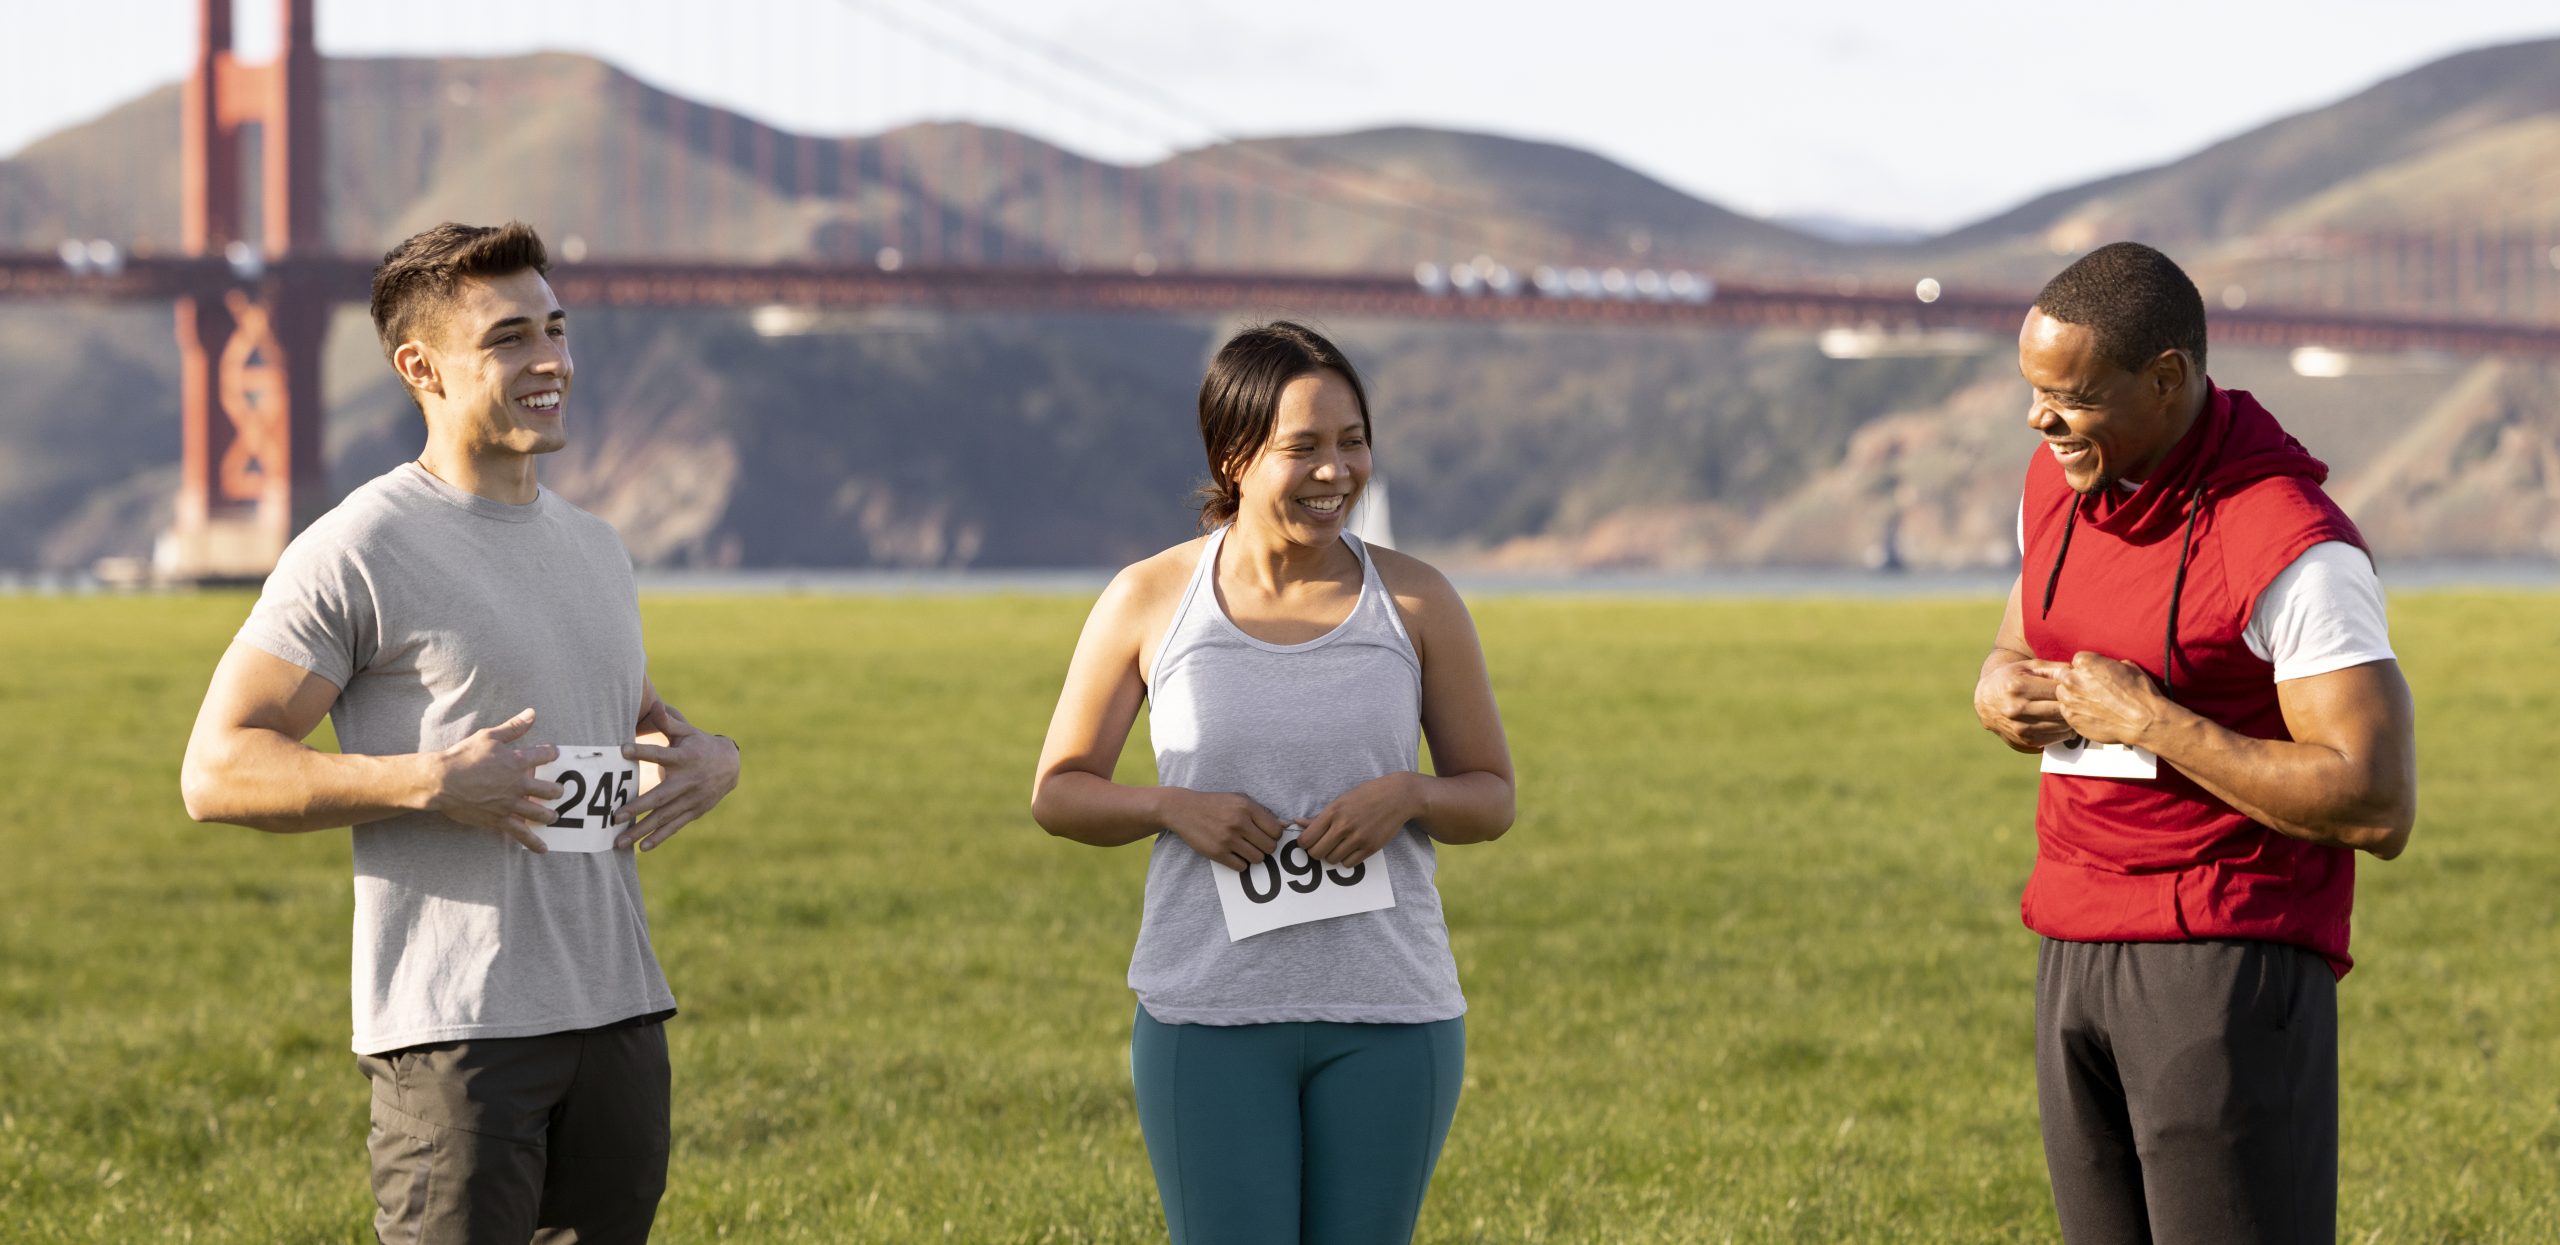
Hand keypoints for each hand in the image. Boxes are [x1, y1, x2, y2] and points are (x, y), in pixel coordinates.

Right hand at [429, 708, 562, 852]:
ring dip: (549, 815)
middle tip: (557, 792)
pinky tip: (543, 848)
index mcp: (518, 761)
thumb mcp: (489, 736)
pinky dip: (533, 842)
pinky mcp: (500, 820)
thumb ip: (513, 727)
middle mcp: (519, 784)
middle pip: (550, 790)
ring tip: (553, 817)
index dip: (551, 753)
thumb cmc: (463, 756)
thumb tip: (532, 713)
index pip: (545, 755)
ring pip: (540, 813)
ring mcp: (511, 804)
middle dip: (556, 791)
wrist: (442, 781)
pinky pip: (521, 833)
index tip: (553, 752)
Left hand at [615, 702, 739, 850]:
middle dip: (637, 807)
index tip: (621, 750)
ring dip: (642, 830)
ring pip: (664, 817)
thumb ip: (668, 723)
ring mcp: (691, 799)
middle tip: (615, 816)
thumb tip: (654, 705)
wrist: (731, 765)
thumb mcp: (688, 732)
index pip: (661, 755)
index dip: (642, 752)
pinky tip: (642, 848)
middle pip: (660, 797)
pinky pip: (674, 826)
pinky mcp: (694, 811)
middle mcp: (688, 781)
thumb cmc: (700, 745)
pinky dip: (659, 838)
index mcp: (684, 758)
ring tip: (619, 840)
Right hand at [1158, 789, 1283, 870]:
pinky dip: (1240, 863)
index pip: (1276, 831)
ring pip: (1257, 859)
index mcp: (1246, 807)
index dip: (1274, 836)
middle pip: (1269, 847)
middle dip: (1266, 848)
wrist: (1183, 809)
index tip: (1266, 835)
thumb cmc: (1215, 804)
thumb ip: (1262, 812)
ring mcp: (1227, 839)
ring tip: (1244, 849)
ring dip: (1254, 857)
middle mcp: (1239, 823)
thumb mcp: (1239, 799)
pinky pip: (1241, 867)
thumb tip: (1285, 826)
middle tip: (1256, 844)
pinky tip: (1234, 854)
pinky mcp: (1217, 852)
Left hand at [1299, 773, 1419, 867]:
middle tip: (1322, 845)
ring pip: (1332, 860)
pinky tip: (1351, 848)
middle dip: (1316, 852)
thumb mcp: (1341, 800)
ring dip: (1332, 855)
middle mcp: (1344, 825)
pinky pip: (1348, 864)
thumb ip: (1320, 816)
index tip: (1309, 842)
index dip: (1304, 843)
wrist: (1397, 796)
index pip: (1307, 839)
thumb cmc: (1366, 796)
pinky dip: (1346, 859)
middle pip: (1316, 853)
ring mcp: (1358, 838)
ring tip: (1339, 845)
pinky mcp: (1370, 847)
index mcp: (1333, 811)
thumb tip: (1298, 823)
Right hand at [1975, 658, 2073, 751]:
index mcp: (2019, 687)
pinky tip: (2059, 720)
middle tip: (2079, 700)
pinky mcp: (2024, 741)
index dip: (2072, 688)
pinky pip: (2056, 738)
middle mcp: (2017, 709)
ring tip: (2069, 710)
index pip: (2059, 691)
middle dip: (2074, 705)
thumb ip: (2055, 668)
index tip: (2075, 686)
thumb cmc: (2011, 678)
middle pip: (2061, 710)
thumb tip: (2080, 674)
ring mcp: (2020, 727)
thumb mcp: (2029, 666)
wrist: (1986, 700)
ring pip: (2061, 727)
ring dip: (2070, 719)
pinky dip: (2062, 730)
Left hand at [2054, 652, 2169, 747]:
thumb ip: (2108, 664)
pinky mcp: (2072, 718)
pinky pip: (2067, 712)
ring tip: (2092, 702)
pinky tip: (2092, 714)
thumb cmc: (2139, 693)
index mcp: (2084, 662)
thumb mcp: (2127, 666)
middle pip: (2064, 676)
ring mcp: (2070, 700)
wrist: (2143, 720)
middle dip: (2075, 681)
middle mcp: (2072, 680)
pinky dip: (2076, 712)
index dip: (2086, 668)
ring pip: (2062, 695)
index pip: (2076, 661)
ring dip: (2073, 697)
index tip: (2094, 675)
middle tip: (2091, 689)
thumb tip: (2107, 666)